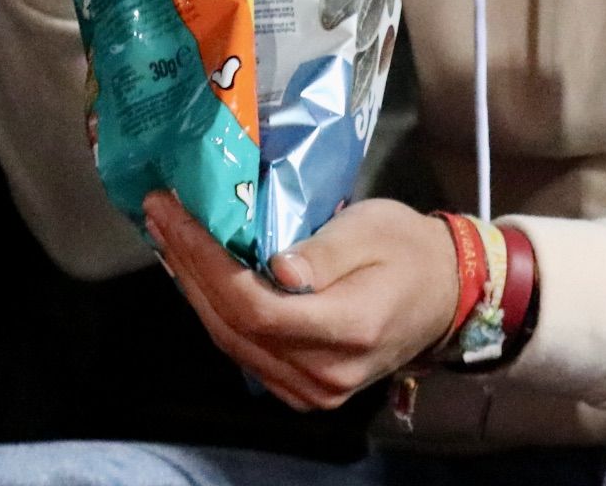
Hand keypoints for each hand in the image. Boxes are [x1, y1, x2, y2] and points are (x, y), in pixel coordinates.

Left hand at [145, 192, 459, 410]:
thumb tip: (275, 267)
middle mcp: (327, 373)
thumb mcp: (374, 228)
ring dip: (194, 289)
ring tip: (167, 238)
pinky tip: (196, 275)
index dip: (207, 262)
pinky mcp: (304, 388)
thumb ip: (326, 250)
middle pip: (235, 328)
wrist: (446, 294)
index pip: (258, 307)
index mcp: (350, 329)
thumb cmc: (410, 250)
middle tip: (159, 216)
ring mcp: (315, 390)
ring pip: (233, 343)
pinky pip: (247, 351)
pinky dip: (216, 312)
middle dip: (189, 268)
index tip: (176, 214)